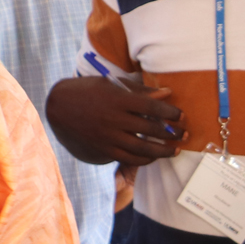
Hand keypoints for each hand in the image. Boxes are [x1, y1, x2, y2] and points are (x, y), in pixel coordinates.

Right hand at [46, 75, 183, 165]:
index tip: (182, 115)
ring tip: (175, 149)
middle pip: (151, 129)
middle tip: (185, 134)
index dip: (171, 112)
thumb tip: (167, 93)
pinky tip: (154, 156)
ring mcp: (108, 136)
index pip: (152, 107)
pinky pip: (129, 158)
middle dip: (172, 133)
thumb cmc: (90, 91)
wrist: (59, 107)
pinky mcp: (103, 149)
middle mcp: (114, 119)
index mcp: (117, 99)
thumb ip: (141, 90)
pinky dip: (145, 159)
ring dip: (163, 151)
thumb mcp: (113, 84)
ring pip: (143, 148)